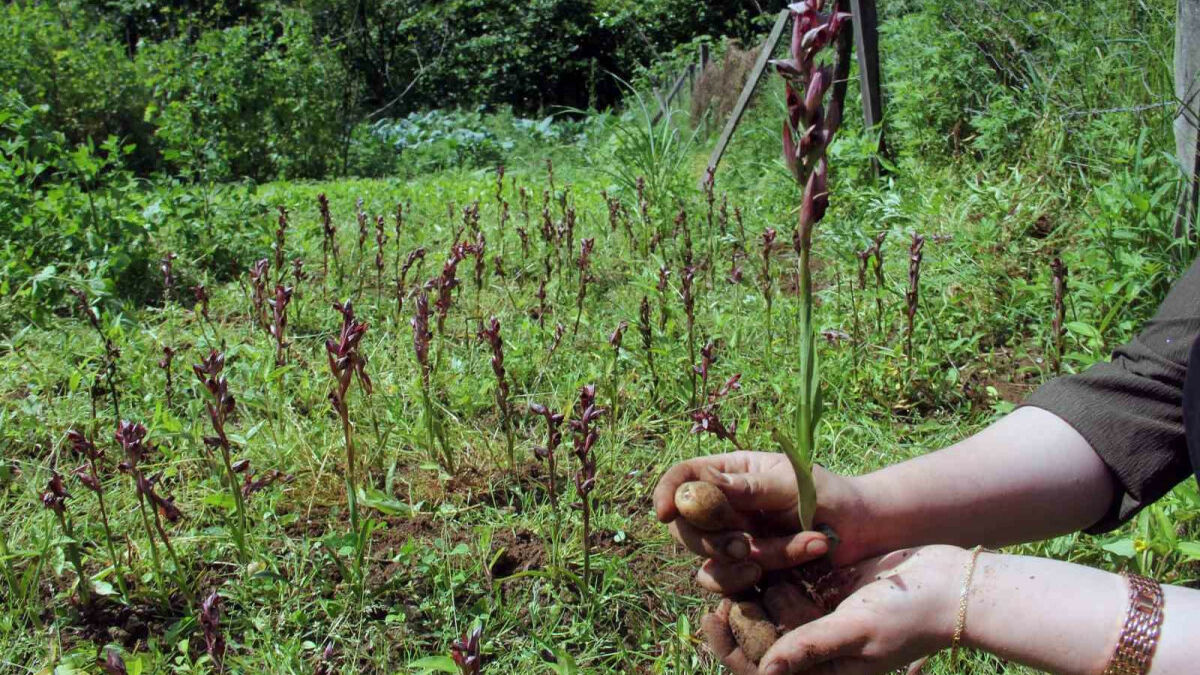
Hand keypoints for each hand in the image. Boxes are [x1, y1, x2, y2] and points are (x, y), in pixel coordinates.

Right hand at [653, 451, 871, 592]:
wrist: (862, 530)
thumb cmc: (829, 494)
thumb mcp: (792, 484)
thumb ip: (749, 487)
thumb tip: (701, 485)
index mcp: (730, 473)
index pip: (682, 477)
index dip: (667, 493)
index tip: (665, 513)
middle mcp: (724, 507)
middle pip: (684, 525)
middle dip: (711, 540)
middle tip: (743, 545)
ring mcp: (732, 539)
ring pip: (706, 559)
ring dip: (739, 562)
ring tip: (776, 557)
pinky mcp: (745, 570)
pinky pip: (725, 583)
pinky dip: (746, 581)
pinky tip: (775, 572)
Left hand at [703, 546, 966, 674]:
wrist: (948, 584)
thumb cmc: (910, 617)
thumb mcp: (857, 631)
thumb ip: (811, 648)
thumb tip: (766, 672)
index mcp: (820, 672)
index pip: (760, 669)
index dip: (731, 647)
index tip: (714, 615)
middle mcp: (813, 648)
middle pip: (757, 633)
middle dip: (736, 610)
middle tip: (717, 579)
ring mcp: (817, 615)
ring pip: (767, 603)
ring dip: (749, 584)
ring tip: (733, 559)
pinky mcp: (822, 587)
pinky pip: (787, 579)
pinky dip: (770, 567)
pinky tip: (751, 544)